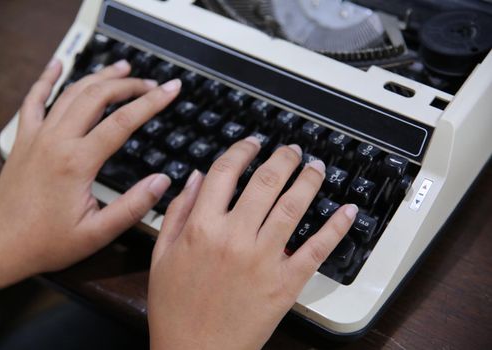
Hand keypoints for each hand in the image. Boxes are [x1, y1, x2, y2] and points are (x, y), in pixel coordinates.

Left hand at [0, 59, 180, 300]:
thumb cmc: (46, 242)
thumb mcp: (97, 233)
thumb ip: (133, 206)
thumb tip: (162, 181)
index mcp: (77, 162)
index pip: (122, 121)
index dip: (152, 102)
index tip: (171, 89)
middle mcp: (56, 141)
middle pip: (98, 97)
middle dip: (129, 85)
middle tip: (152, 83)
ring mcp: (37, 136)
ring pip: (71, 92)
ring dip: (99, 76)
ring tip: (122, 68)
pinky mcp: (25, 138)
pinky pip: (34, 99)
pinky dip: (47, 78)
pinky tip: (57, 64)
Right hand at [148, 138, 357, 349]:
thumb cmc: (175, 309)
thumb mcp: (161, 256)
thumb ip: (176, 212)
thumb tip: (193, 177)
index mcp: (201, 228)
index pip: (225, 173)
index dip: (241, 151)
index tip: (252, 144)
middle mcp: (234, 237)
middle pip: (265, 182)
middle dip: (282, 158)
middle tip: (291, 150)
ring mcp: (263, 259)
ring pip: (293, 207)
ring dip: (309, 180)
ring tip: (316, 167)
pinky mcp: (285, 283)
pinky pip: (316, 250)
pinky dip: (335, 227)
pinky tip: (347, 210)